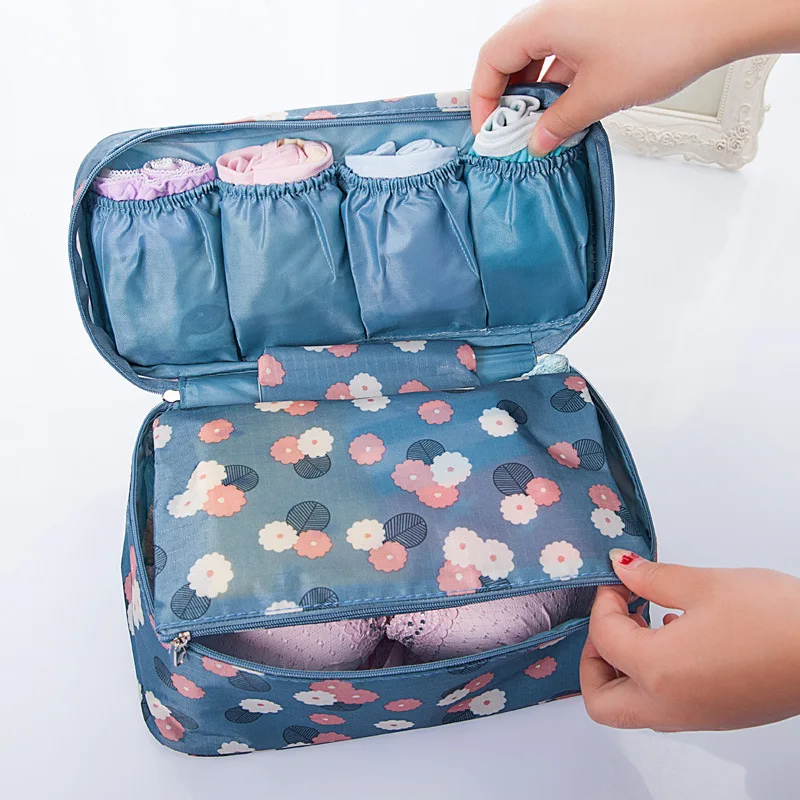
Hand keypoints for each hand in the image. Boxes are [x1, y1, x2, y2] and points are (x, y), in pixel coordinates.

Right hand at [471, 0, 798, 154]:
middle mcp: (557, 15)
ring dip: (535, 98)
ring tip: (540, 132)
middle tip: (510, 136)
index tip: (487, 133)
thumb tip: (537, 141)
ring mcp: (580, 21)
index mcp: (545, 22)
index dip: (482, 100)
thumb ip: (559, 123)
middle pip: (511, 58)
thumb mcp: (598, 96)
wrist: (719, 16)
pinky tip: (567, 115)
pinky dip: (559, 88)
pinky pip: (564, 59)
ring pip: (539, 60)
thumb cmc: (663, 41)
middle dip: (506, 101)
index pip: (491, 61)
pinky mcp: (600, 29)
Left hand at [580, 549, 799, 730]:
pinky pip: (664, 706)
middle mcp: (670, 706)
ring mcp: (695, 718)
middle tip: (613, 620)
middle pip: (602, 701)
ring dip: (623, 669)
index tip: (620, 582)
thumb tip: (622, 569)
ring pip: (632, 708)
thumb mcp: (704, 585)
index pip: (603, 639)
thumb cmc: (775, 620)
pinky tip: (675, 636)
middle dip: (594, 659)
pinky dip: (652, 677)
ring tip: (644, 623)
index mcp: (658, 673)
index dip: (604, 603)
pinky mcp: (717, 717)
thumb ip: (652, 578)